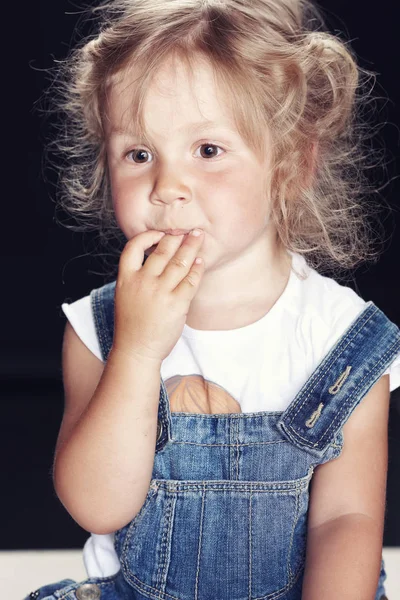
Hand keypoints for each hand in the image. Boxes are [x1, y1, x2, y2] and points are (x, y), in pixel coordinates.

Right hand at [113, 229, 204, 362]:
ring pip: (180, 261)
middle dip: (177, 236)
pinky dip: (197, 268)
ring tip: (198, 236)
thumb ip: (138, 276)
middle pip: (162, 250)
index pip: (133, 247)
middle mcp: (142, 282)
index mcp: (126, 278)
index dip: (147, 236)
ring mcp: (160, 292)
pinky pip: (191, 280)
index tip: (159, 234)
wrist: (136, 351)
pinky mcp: (177, 304)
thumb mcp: (126, 295)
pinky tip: (201, 261)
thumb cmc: (132, 325)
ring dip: (191, 246)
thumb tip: (158, 256)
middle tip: (188, 229)